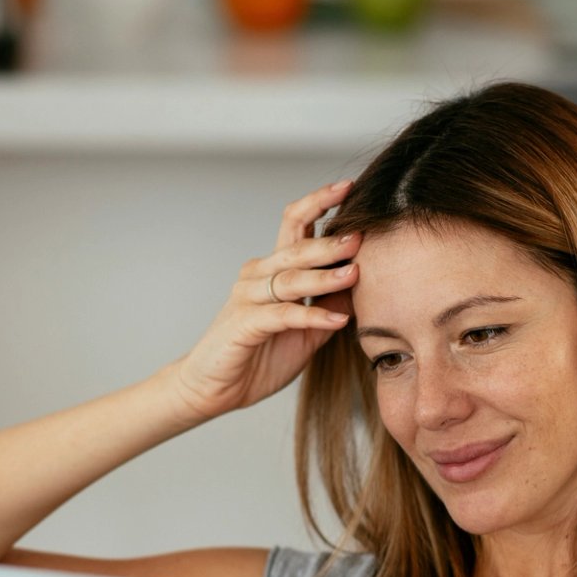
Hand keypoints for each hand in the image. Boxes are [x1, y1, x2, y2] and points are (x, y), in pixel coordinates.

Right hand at [171, 180, 363, 422]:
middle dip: (330, 241)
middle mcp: (257, 275)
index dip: (318, 202)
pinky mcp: (244, 324)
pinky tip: (336, 320)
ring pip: (290, 278)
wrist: (214, 389)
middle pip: (296, 247)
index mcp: (272, 269)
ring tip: (355, 273)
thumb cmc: (257, 358)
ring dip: (325, 276)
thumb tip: (362, 285)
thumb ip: (328, 306)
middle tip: (360, 237)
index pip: (295, 223)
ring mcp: (248, 297)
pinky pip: (282, 315)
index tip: (348, 187)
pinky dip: (311, 316)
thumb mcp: (305, 332)